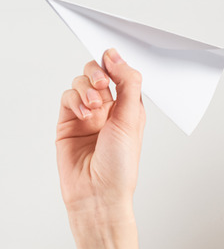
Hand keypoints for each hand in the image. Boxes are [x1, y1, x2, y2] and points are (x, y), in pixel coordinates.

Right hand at [56, 49, 144, 218]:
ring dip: (87, 89)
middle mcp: (109, 109)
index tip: (111, 57)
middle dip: (98, 72)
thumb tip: (116, 57)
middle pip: (98, 73)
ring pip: (81, 82)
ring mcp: (87, 114)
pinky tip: (84, 113)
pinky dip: (74, 99)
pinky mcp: (68, 122)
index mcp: (130, 108)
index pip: (121, 74)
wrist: (98, 192)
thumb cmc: (120, 165)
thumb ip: (127, 84)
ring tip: (95, 107)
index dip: (116, 63)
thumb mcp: (131, 119)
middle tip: (102, 83)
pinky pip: (67, 97)